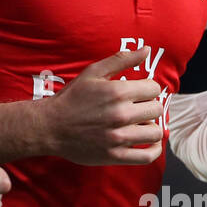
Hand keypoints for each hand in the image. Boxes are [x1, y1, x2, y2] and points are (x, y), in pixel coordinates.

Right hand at [40, 48, 164, 164]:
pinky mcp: (115, 155)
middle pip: (157, 109)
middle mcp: (120, 114)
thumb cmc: (71, 98)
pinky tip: (150, 144)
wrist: (50, 126)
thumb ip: (121, 60)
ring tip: (140, 124)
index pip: (154, 89)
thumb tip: (147, 50)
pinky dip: (154, 150)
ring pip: (155, 132)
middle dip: (150, 106)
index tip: (139, 92)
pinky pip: (147, 156)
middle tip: (138, 107)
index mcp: (117, 92)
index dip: (148, 88)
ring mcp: (118, 137)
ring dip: (150, 126)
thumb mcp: (93, 72)